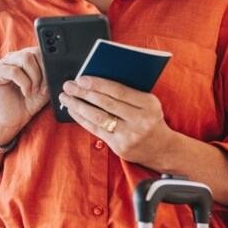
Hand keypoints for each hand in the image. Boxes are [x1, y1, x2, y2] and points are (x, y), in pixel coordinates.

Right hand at [0, 47, 49, 144]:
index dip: (48, 65)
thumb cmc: (28, 103)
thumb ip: (49, 75)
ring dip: (34, 77)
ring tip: (33, 91)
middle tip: (42, 89)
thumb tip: (58, 67)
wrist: (14, 119)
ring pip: (25, 58)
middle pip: (32, 53)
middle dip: (42, 72)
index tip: (50, 83)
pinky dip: (24, 83)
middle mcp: (13, 58)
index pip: (39, 50)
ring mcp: (2, 64)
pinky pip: (14, 71)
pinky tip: (25, 93)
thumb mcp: (44, 86)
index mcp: (24, 58)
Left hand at [59, 75, 175, 165]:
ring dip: (78, 105)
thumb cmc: (149, 119)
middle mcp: (140, 119)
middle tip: (68, 85)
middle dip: (83, 93)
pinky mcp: (120, 146)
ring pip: (98, 117)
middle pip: (106, 103)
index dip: (98, 84)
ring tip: (65, 97)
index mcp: (148, 103)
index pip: (119, 90)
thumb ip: (128, 92)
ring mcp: (130, 135)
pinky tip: (73, 110)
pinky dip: (82, 119)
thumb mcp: (147, 103)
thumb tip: (96, 80)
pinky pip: (96, 130)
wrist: (162, 148)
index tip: (81, 79)